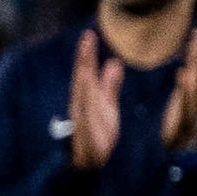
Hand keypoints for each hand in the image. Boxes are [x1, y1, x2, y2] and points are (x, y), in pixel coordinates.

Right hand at [67, 35, 122, 169]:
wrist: (91, 161)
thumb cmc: (97, 131)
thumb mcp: (107, 103)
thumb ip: (109, 84)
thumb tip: (114, 62)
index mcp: (87, 96)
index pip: (86, 72)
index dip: (87, 54)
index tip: (89, 34)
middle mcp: (81, 104)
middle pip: (82, 78)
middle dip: (84, 59)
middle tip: (87, 38)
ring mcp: (82, 118)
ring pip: (82, 95)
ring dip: (84, 77)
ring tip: (86, 59)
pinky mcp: (85, 133)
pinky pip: (85, 119)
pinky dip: (87, 107)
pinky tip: (88, 94)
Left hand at [161, 33, 196, 150]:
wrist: (181, 152)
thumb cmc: (181, 124)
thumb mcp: (185, 100)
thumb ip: (189, 83)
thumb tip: (190, 64)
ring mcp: (196, 111)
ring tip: (194, 45)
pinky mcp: (187, 123)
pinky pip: (188, 103)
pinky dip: (186, 88)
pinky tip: (182, 73)